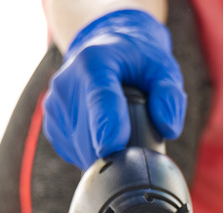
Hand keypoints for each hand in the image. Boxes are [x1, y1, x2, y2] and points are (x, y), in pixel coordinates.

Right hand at [43, 9, 186, 169]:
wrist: (105, 49)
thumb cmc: (138, 61)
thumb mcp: (163, 68)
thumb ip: (170, 95)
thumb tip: (169, 128)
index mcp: (95, 62)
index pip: (100, 99)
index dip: (107, 125)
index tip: (112, 147)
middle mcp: (67, 83)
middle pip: (91, 134)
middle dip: (120, 150)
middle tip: (142, 143)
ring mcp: (55, 106)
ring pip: (82, 150)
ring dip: (107, 154)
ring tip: (123, 131)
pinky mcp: (52, 125)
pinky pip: (75, 153)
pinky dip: (94, 153)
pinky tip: (105, 134)